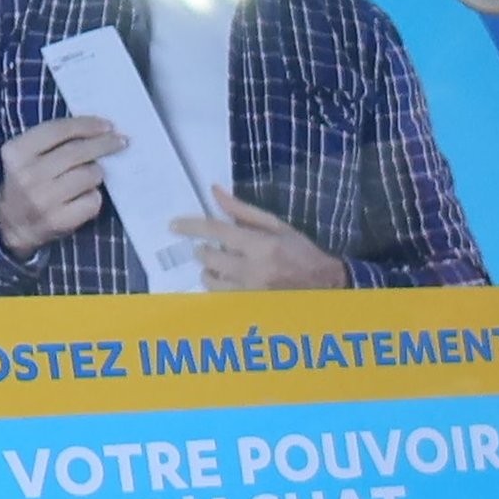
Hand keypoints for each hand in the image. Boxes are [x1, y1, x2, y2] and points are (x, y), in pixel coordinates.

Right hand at [0, 115, 124, 254]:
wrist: (12, 224)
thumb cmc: (28, 181)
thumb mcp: (28, 155)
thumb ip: (54, 140)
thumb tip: (100, 129)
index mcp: (17, 152)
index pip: (58, 130)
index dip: (87, 125)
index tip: (108, 125)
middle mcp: (28, 175)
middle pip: (77, 152)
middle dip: (104, 144)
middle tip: (120, 142)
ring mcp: (44, 200)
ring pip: (89, 175)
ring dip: (96, 173)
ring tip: (90, 176)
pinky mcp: (59, 221)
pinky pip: (93, 200)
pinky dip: (94, 196)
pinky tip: (85, 197)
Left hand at [188, 191, 345, 292]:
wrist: (325, 286)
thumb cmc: (301, 252)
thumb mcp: (277, 226)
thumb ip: (243, 211)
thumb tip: (215, 192)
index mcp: (261, 245)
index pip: (216, 231)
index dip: (191, 226)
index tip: (174, 225)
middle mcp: (253, 270)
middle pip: (209, 257)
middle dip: (204, 250)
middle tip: (210, 247)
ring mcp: (250, 292)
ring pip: (210, 280)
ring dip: (209, 270)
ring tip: (220, 265)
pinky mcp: (249, 306)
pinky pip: (220, 296)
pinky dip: (218, 285)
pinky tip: (228, 280)